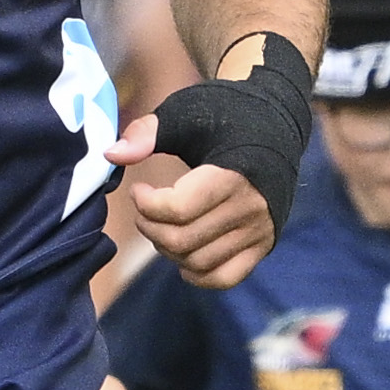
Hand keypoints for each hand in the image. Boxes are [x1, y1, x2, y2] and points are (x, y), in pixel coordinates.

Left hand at [119, 104, 284, 287]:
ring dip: (168, 250)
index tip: (138, 189)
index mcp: (233, 173)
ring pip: (199, 262)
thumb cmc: (227, 115)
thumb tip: (111, 155)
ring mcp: (259, 230)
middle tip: (145, 210)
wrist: (278, 125)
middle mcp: (250, 206)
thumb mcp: (185, 112)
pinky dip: (197, 275)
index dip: (146, 204)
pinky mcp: (263, 244)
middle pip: (184, 239)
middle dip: (150, 227)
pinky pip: (225, 277)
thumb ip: (147, 133)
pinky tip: (182, 255)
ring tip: (162, 226)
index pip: (179, 209)